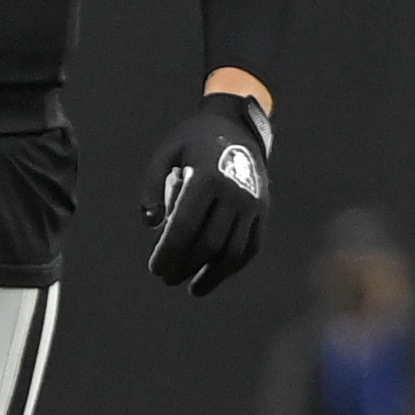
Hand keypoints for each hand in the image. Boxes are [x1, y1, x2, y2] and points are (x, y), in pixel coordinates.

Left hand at [140, 92, 269, 294]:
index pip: (185, 226)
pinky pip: (251, 246)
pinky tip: (214, 275)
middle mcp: (235, 193)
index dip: (169, 252)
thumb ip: (152, 187)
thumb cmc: (193, 141)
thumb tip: (151, 225)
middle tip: (165, 278)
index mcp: (208, 178)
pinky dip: (233, 266)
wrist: (237, 126)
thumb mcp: (165, 153)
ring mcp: (253, 204)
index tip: (155, 269)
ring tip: (192, 288)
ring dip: (212, 274)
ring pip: (234, 251)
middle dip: (185, 266)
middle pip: (209, 243)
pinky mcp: (263, 211)